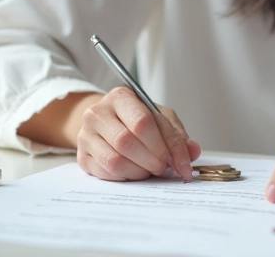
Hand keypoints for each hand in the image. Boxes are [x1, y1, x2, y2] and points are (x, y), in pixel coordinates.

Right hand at [76, 86, 201, 181]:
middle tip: (165, 168)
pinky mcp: (82, 157)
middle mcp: (98, 113)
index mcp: (120, 97)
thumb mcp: (160, 118)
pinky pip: (106, 173)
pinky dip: (126, 177)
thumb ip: (177, 135)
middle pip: (126, 142)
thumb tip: (193, 151)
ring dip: (140, 171)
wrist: (106, 123)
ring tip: (150, 170)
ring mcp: (86, 135)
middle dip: (153, 160)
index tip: (181, 164)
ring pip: (115, 160)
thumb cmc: (136, 119)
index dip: (166, 146)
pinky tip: (135, 172)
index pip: (143, 122)